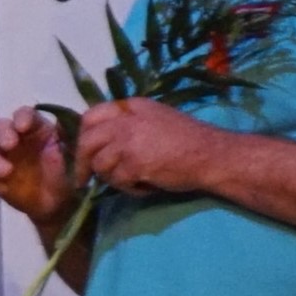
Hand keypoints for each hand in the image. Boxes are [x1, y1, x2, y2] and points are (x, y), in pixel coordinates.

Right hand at [0, 107, 78, 227]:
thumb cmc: (68, 175)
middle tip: (10, 145)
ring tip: (6, 172)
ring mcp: (1, 158)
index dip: (21, 117)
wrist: (59, 205)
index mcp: (35, 129)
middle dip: (1, 133)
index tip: (24, 127)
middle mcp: (14, 139)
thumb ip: (72, 139)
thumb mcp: (76, 156)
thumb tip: (66, 121)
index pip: (24, 114)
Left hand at [70, 97, 226, 199]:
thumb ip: (127, 123)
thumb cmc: (188, 140)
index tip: (82, 152)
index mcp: (130, 107)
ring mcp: (128, 141)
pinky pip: (117, 181)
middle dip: (81, 163)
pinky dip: (130, 189)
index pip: (90, 117)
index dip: (82, 136)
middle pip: (86, 141)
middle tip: (83, 180)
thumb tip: (100, 140)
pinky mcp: (134, 164)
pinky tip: (147, 186)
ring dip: (112, 178)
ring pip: (100, 165)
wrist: (214, 155)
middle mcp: (125, 120)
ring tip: (134, 180)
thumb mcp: (155, 118)